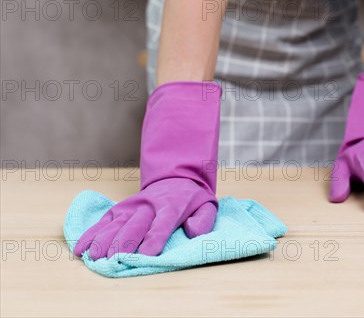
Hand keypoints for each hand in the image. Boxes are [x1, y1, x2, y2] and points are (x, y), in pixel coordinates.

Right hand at [73, 179, 216, 258]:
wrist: (175, 178)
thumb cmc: (191, 199)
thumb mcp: (207, 206)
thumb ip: (204, 220)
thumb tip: (193, 231)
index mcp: (171, 207)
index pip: (162, 224)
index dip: (155, 239)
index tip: (148, 254)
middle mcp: (148, 206)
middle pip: (135, 226)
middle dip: (124, 243)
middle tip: (114, 260)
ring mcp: (131, 207)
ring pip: (116, 223)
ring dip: (103, 240)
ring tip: (94, 256)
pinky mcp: (119, 209)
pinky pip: (103, 221)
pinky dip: (91, 234)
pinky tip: (81, 247)